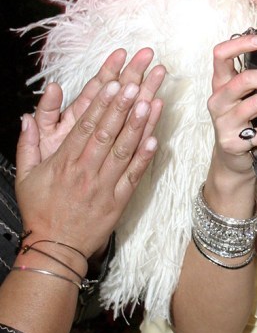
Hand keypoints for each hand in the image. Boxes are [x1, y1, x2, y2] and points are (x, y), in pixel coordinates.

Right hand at [15, 54, 164, 259]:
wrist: (55, 248)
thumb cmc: (41, 211)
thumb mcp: (25, 176)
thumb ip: (27, 144)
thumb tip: (26, 118)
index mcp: (65, 162)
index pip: (86, 126)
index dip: (101, 104)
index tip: (113, 84)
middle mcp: (86, 171)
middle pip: (107, 133)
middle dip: (123, 107)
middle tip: (137, 84)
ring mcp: (104, 186)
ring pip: (124, 150)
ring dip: (138, 126)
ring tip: (150, 103)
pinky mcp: (118, 201)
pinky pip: (133, 176)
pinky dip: (145, 158)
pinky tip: (156, 139)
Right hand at [207, 33, 256, 176]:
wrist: (231, 159)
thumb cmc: (240, 124)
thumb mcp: (240, 99)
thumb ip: (252, 82)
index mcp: (220, 85)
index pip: (221, 55)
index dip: (241, 44)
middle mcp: (219, 100)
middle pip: (246, 78)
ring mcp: (224, 122)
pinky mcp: (233, 141)